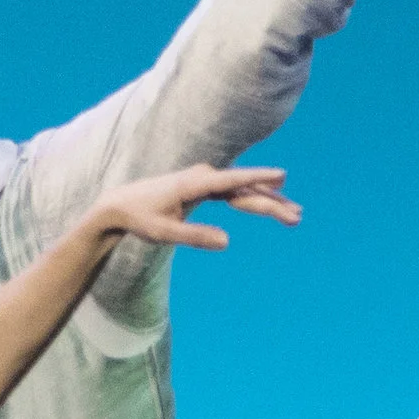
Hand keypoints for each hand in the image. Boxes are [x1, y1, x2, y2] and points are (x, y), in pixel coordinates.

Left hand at [92, 163, 299, 251]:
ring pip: (243, 190)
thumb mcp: (165, 233)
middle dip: (272, 202)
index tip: (282, 177)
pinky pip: (235, 192)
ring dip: (268, 201)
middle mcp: (203, 176)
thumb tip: (227, 242)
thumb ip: (195, 236)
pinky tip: (272, 205)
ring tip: (295, 215)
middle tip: (297, 218)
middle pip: (244, 188)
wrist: (121, 204)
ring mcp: (205, 180)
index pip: (233, 180)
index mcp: (195, 183)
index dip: (258, 178)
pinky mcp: (205, 186)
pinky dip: (253, 200)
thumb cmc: (141, 218)